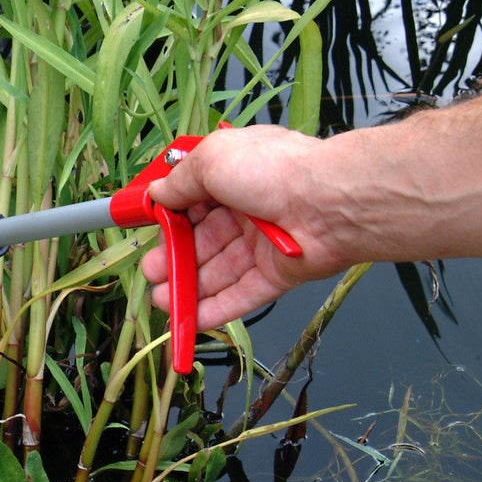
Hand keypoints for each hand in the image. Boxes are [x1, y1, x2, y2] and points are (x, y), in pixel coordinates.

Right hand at [139, 125, 348, 328]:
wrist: (330, 201)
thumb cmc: (271, 170)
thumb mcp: (211, 160)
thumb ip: (179, 181)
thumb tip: (156, 193)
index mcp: (235, 176)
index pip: (194, 202)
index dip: (171, 219)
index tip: (150, 232)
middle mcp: (248, 209)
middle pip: (203, 240)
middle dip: (174, 259)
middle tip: (151, 273)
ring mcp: (264, 243)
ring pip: (219, 271)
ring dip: (189, 287)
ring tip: (161, 301)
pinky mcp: (279, 273)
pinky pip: (244, 293)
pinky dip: (217, 308)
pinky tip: (190, 320)